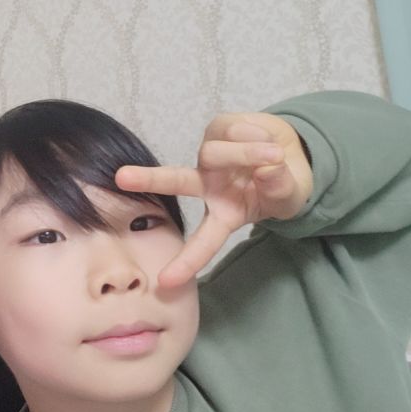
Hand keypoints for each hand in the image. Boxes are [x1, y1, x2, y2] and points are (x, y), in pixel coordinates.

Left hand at [116, 112, 312, 287]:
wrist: (289, 151)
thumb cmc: (279, 186)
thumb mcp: (285, 197)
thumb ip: (279, 187)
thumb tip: (268, 167)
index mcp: (222, 213)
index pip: (203, 241)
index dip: (187, 262)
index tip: (164, 283)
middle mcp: (207, 185)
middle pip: (177, 182)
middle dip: (150, 179)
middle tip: (121, 177)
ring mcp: (209, 156)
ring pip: (218, 153)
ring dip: (249, 154)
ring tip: (276, 156)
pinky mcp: (216, 128)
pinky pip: (234, 131)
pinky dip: (258, 137)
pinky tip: (266, 142)